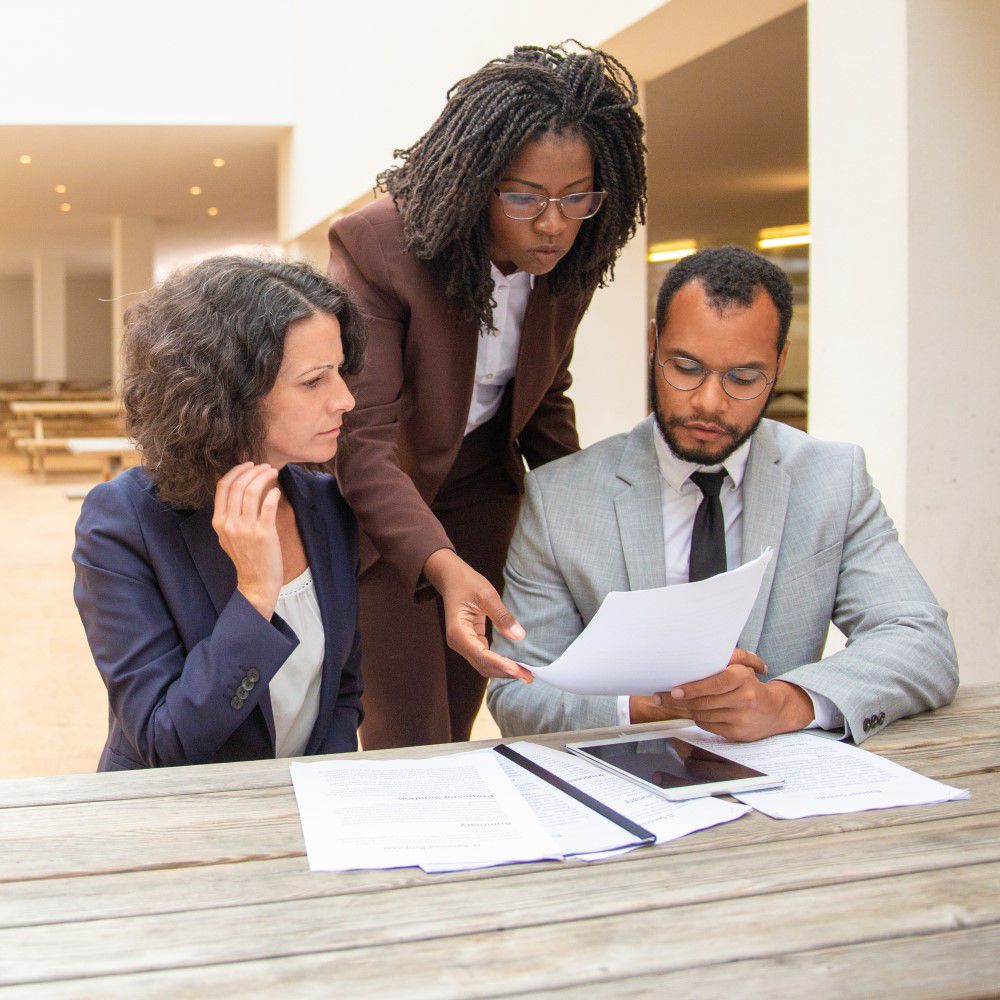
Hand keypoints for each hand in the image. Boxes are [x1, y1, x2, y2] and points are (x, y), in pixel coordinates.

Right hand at [212, 463, 282, 619]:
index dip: (236, 471)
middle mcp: (229, 524)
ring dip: (264, 477)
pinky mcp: (263, 534)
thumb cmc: (246, 557)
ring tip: (273, 473)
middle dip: (253, 471)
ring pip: (252, 492)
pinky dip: (273, 493)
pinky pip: (268, 505)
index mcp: (219, 522)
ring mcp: (246, 529)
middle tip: (265, 466)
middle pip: (238, 485)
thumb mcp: (229, 536)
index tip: (249, 465)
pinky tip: (277, 490)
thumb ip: (230, 515)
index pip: (223, 487)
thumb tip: (240, 488)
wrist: (256, 582)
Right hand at [423, 549, 532, 682]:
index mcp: (458, 631)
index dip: (500, 664)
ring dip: (503, 671)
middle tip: (529, 677)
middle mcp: (458, 642)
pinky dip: (499, 663)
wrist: (452, 578)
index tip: (518, 670)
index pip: (481, 654)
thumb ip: (502, 616)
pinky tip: (515, 665)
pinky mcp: (470, 642)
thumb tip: (519, 636)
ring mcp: (463, 643)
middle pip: (483, 664)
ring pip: (483, 664)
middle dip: (505, 672)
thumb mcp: (486, 595)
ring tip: (525, 675)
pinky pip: (485, 657)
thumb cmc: (467, 583)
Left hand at [660, 648, 813, 740]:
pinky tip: (696, 712)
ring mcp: (741, 717)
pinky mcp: (737, 733)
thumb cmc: (750, 685)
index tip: (674, 691)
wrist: (775, 710)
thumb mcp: (742, 666)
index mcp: (743, 677)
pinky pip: (707, 725)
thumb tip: (692, 659)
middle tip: (658, 697)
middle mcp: (744, 697)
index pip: (715, 683)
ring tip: (675, 702)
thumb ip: (723, 659)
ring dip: (686, 709)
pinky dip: (698, 718)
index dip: (693, 688)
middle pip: (703, 702)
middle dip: (677, 701)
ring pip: (702, 714)